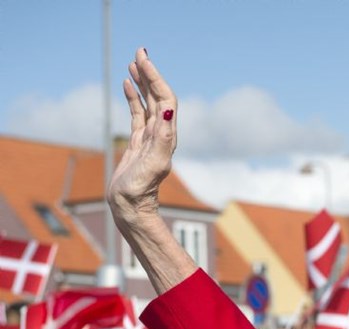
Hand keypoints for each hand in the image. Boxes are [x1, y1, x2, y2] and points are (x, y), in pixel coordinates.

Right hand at [107, 48, 177, 223]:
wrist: (132, 207)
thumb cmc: (141, 189)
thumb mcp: (154, 163)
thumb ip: (163, 138)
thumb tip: (169, 111)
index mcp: (167, 135)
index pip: (166, 99)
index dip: (156, 79)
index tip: (144, 60)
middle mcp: (162, 133)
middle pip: (159, 96)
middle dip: (150, 74)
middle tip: (140, 51)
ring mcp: (150, 136)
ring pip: (148, 102)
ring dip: (143, 82)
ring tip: (134, 62)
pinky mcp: (139, 141)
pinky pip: (138, 113)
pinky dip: (133, 97)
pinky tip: (128, 84)